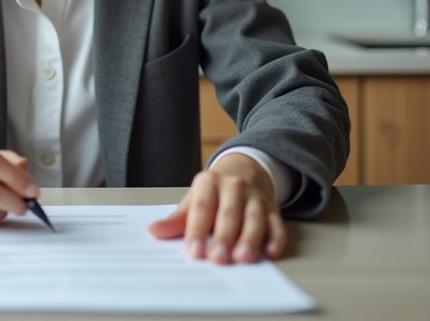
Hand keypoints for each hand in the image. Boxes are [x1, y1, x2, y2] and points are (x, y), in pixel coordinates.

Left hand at [147, 152, 286, 264]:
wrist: (243, 171)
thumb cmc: (212, 195)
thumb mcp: (193, 201)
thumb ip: (177, 220)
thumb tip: (153, 231)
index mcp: (209, 183)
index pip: (202, 207)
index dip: (197, 229)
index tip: (194, 251)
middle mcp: (234, 187)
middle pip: (229, 213)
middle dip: (224, 236)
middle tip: (218, 258)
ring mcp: (255, 197)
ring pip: (254, 218)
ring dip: (250, 238)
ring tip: (242, 258)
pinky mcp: (273, 209)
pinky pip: (277, 223)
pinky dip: (275, 238)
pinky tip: (271, 252)